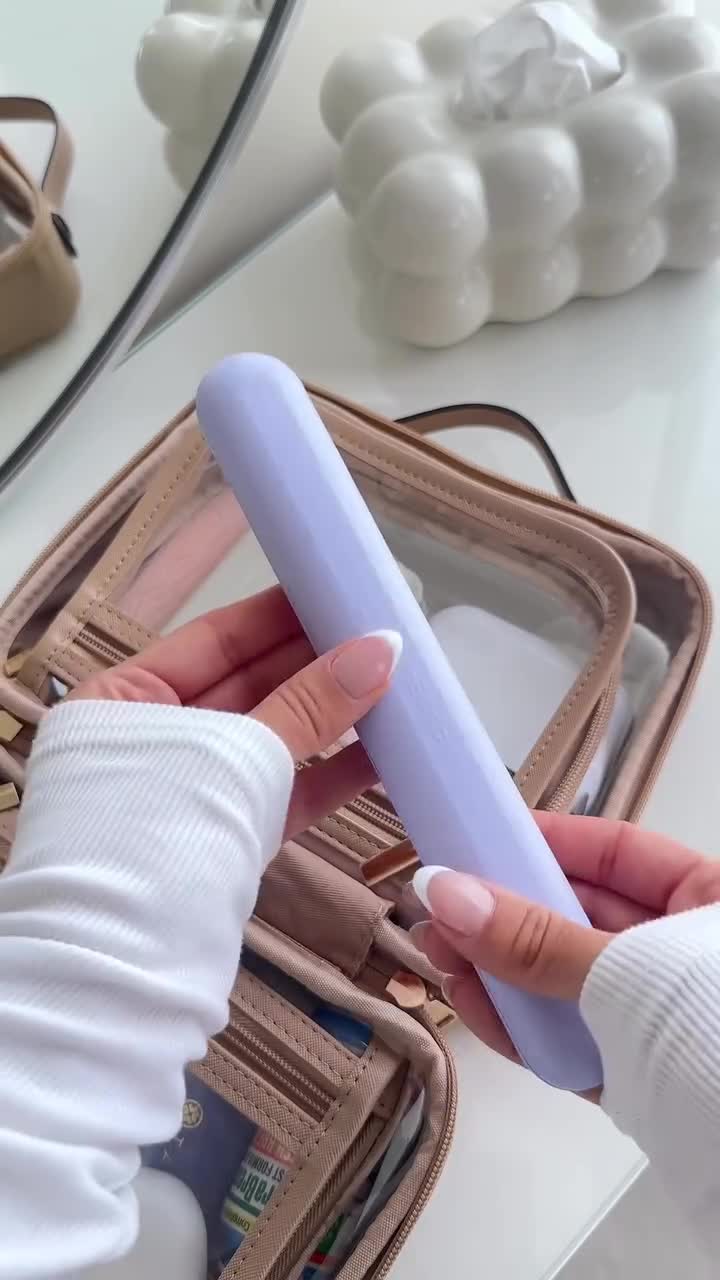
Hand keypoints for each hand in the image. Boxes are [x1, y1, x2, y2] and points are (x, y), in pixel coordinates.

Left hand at [69, 586, 399, 838]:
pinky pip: (284, 793)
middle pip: (249, 687)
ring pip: (273, 743)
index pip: (213, 639)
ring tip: (400, 688)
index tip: (342, 593)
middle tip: (386, 636)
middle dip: (319, 665)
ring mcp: (190, 794)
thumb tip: (384, 647)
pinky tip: (385, 751)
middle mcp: (151, 741)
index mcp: (122, 701)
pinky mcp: (226, 842)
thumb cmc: (158, 838)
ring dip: (335, 719)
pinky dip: (331, 774)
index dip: (281, 615)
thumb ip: (313, 703)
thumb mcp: (238, 755)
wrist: (126, 973)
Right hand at [410, 812, 719, 1071]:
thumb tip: (447, 892)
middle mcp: (681, 958)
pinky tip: (469, 1003)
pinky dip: (517, 1025)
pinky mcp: (634, 1080)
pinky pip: (567, 1040)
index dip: (546, 841)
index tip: (479, 835)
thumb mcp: (633, 970)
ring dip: (497, 969)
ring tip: (436, 952)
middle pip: (579, 918)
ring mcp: (655, 1022)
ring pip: (564, 982)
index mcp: (710, 903)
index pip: (616, 854)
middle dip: (503, 911)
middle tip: (437, 902)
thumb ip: (537, 939)